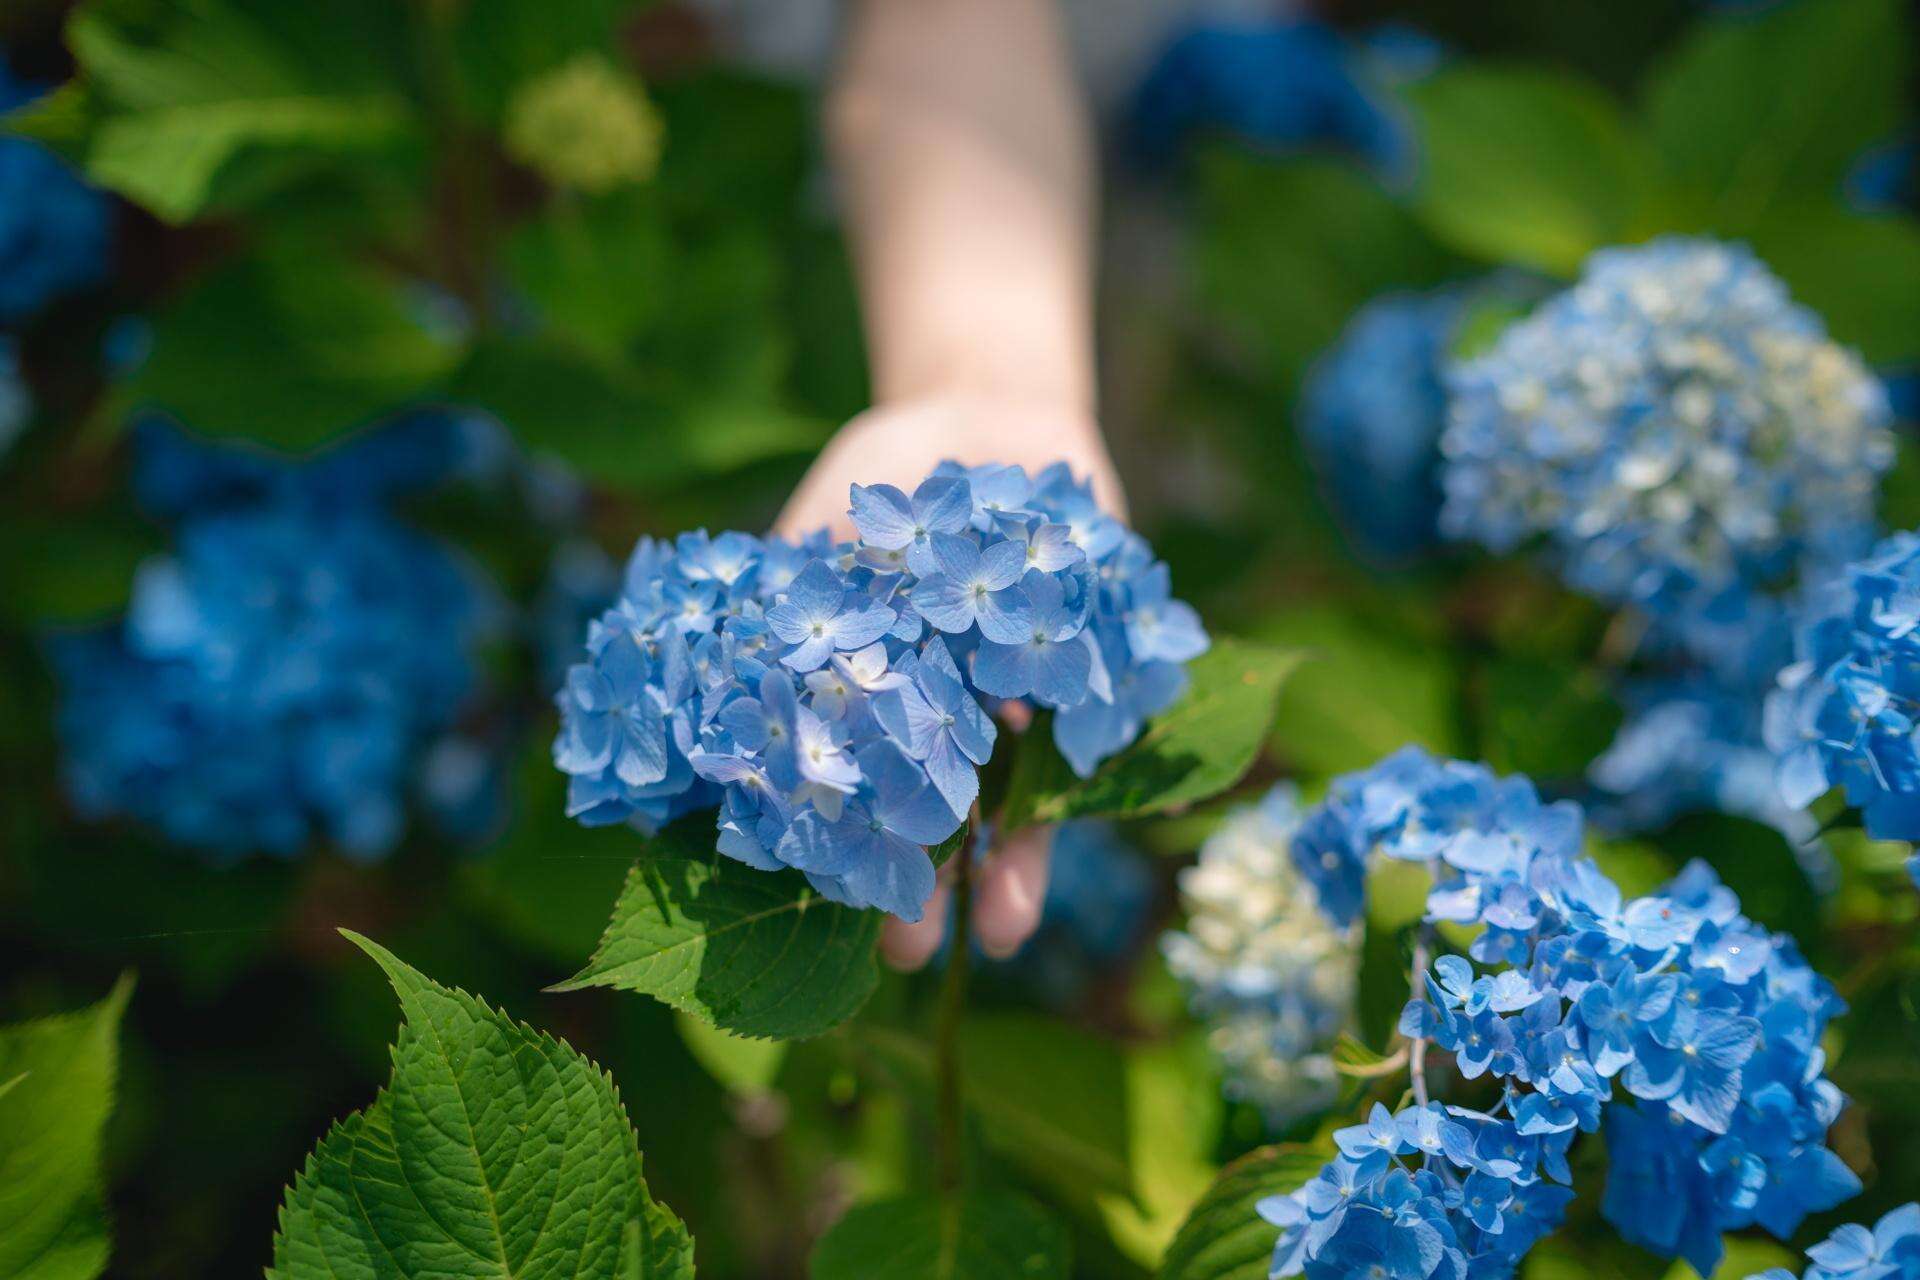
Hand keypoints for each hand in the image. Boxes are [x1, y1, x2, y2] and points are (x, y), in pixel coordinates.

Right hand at [772, 391, 1125, 968]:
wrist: (979, 405)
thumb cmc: (883, 484)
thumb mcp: (819, 539)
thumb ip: (792, 609)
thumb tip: (727, 698)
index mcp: (887, 708)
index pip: (866, 804)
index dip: (844, 865)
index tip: (806, 918)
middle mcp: (959, 718)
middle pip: (943, 818)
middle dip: (926, 883)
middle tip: (906, 948)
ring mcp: (1024, 692)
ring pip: (1018, 791)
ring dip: (1011, 858)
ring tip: (998, 928)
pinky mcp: (1091, 651)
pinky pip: (1083, 710)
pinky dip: (1064, 741)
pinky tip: (1031, 756)